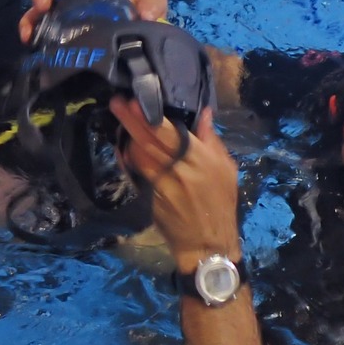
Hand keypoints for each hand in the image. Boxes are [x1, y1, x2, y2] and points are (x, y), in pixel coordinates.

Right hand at [18, 0, 168, 41]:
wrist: (129, 32)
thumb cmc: (134, 9)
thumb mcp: (146, 2)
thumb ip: (153, 2)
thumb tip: (146, 15)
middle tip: (42, 5)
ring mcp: (64, 11)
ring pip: (42, 7)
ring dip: (33, 15)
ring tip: (31, 29)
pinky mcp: (57, 29)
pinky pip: (38, 26)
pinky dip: (30, 30)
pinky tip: (27, 39)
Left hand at [109, 100, 241, 264]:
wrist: (207, 243)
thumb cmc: (221, 203)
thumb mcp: (226, 170)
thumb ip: (213, 140)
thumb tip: (204, 113)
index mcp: (201, 159)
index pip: (172, 134)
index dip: (152, 118)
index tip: (137, 101)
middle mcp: (179, 170)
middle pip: (150, 141)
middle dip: (132, 120)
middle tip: (117, 103)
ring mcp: (162, 185)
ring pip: (140, 155)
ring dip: (128, 137)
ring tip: (119, 118)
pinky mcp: (150, 197)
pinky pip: (137, 172)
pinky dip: (130, 158)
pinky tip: (123, 146)